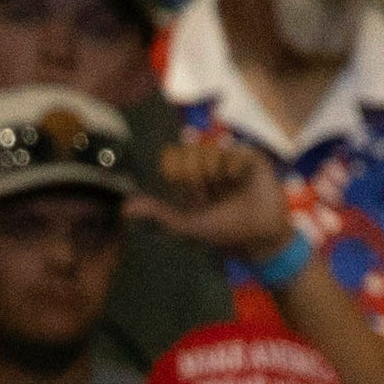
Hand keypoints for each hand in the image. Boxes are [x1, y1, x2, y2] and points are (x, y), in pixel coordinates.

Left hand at [137, 133, 297, 260]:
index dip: (176, 168)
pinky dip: (233, 167)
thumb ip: (157, 213)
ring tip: (227, 187)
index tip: (186, 187)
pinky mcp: (249, 156)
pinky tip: (239, 180)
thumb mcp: (186, 223)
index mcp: (191, 179)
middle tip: (208, 190)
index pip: (173, 156)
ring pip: (209, 149)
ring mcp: (229, 159)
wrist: (259, 233)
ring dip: (215, 172)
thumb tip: (124, 209)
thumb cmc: (223, 231)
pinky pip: (231, 150)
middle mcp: (208, 166)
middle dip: (194, 172)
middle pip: (188, 150)